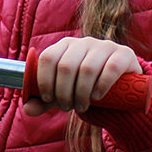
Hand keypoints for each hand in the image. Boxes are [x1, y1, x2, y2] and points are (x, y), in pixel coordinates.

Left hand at [23, 36, 141, 116]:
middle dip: (63, 92)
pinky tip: (96, 97)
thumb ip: (44, 101)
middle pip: (66, 66)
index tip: (48, 99)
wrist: (120, 87)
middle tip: (67, 107)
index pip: (48, 57)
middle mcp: (83, 42)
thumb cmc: (85, 87)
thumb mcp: (63, 94)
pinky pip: (110, 68)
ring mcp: (104, 46)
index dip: (44, 81)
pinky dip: (101, 85)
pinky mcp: (123, 54)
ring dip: (81, 93)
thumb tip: (27, 109)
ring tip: (81, 107)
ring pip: (87, 68)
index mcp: (65, 45)